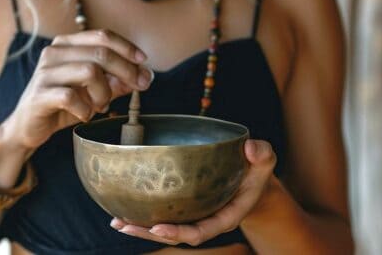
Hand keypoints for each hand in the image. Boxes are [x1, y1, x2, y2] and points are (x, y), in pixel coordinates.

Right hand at [0, 29, 153, 152]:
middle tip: (137, 87)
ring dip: (104, 93)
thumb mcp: (94, 91)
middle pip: (101, 53)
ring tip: (101, 106)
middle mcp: (54, 53)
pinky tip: (85, 115)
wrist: (28, 126)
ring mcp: (45, 73)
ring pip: (90, 72)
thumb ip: (116, 82)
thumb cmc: (62, 105)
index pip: (103, 36)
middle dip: (126, 71)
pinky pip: (72, 97)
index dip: (127, 48)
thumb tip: (144, 76)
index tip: (144, 63)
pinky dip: (85, 109)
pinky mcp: (39, 95)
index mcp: (67, 44)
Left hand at [110, 139, 276, 245]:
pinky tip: (122, 212)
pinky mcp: (184, 207)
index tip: (158, 228)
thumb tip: (251, 148)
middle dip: (149, 233)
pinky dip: (142, 216)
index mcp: (225, 216)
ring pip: (165, 228)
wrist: (250, 176)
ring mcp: (194, 215)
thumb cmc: (255, 169)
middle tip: (126, 225)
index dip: (179, 232)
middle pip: (176, 234)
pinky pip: (162, 215)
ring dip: (140, 228)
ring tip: (117, 222)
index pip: (201, 231)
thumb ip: (262, 154)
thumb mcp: (264, 160)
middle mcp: (206, 219)